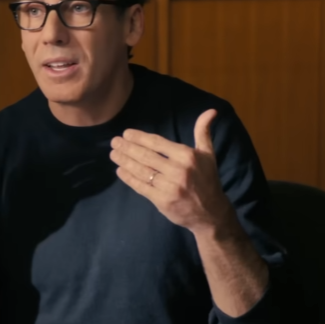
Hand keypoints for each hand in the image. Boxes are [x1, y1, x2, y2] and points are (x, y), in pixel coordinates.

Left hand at [109, 109, 231, 232]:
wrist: (211, 213)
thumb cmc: (207, 179)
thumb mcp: (208, 154)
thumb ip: (203, 132)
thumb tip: (210, 110)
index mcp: (187, 156)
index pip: (157, 143)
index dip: (140, 137)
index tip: (126, 133)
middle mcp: (178, 170)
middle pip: (146, 156)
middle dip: (127, 148)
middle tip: (114, 142)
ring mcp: (169, 187)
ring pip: (142, 171)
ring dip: (125, 161)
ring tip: (114, 154)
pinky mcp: (162, 201)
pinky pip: (141, 187)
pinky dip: (129, 178)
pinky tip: (120, 171)